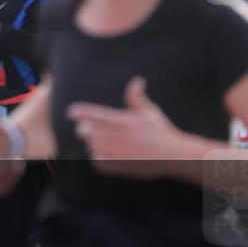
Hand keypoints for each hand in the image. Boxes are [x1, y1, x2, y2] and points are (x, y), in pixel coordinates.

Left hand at [67, 77, 181, 178]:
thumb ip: (136, 97)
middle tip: (84, 128)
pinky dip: (97, 158)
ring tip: (96, 141)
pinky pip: (98, 162)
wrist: (176, 156)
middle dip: (83, 128)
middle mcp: (120, 137)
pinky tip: (102, 154)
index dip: (80, 112)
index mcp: (124, 121)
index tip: (71, 112)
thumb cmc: (161, 131)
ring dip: (91, 143)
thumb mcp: (149, 112)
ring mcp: (120, 152)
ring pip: (91, 146)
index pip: (95, 114)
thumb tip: (137, 80)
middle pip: (87, 131)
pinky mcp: (121, 166)